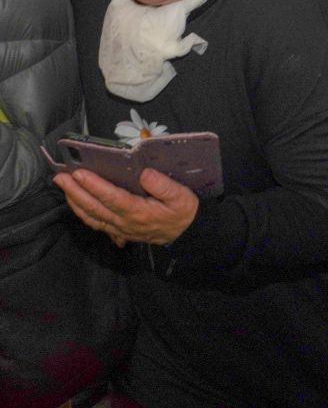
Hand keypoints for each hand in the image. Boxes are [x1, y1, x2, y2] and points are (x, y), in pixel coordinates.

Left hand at [55, 167, 198, 246]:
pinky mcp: (118, 231)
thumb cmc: (183, 212)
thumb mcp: (182, 197)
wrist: (185, 234)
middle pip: (95, 207)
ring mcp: (119, 228)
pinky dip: (81, 213)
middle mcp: (125, 222)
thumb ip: (163, 186)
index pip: (112, 198)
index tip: (80, 173)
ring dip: (74, 202)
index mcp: (140, 212)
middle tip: (61, 177)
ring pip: (91, 217)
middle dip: (76, 191)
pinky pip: (95, 223)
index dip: (94, 186)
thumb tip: (145, 173)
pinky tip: (75, 202)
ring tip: (64, 187)